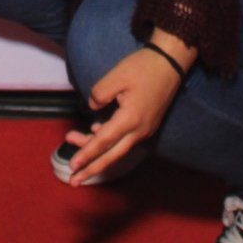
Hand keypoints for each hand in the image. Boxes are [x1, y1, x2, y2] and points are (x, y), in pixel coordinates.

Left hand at [63, 37, 192, 183]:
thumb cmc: (143, 67)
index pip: (103, 142)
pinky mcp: (146, 124)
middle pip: (112, 155)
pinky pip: (125, 139)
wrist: (170, 62)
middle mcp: (139, 131)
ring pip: (118, 148)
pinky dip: (109, 141)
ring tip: (73, 139)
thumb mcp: (116, 76)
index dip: (86, 153)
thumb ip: (99, 94)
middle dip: (92, 169)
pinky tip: (95, 131)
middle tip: (74, 180)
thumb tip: (93, 108)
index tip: (72, 165)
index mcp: (130, 120)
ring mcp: (144, 129)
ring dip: (97, 150)